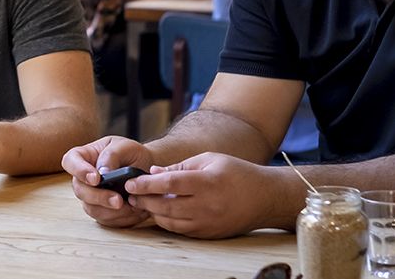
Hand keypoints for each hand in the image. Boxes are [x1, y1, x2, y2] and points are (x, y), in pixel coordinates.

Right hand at [61, 136, 155, 227]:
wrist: (146, 170)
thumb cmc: (133, 155)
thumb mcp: (126, 147)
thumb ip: (112, 155)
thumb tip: (103, 172)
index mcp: (85, 157)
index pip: (70, 161)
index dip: (79, 171)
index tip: (96, 179)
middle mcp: (83, 178)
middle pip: (80, 190)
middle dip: (99, 197)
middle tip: (118, 200)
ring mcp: (91, 196)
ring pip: (91, 208)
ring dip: (111, 211)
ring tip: (132, 206)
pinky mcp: (102, 211)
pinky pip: (105, 219)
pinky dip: (120, 218)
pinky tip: (134, 210)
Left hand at [125, 152, 280, 238]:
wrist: (265, 198)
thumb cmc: (236, 173)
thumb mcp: (209, 160)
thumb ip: (180, 166)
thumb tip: (154, 172)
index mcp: (207, 183)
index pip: (170, 184)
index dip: (146, 184)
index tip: (130, 182)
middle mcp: (207, 206)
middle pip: (166, 206)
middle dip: (144, 200)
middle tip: (129, 194)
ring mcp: (208, 223)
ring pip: (171, 221)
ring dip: (153, 212)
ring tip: (141, 202)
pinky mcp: (209, 234)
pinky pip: (181, 230)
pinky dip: (167, 221)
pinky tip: (159, 211)